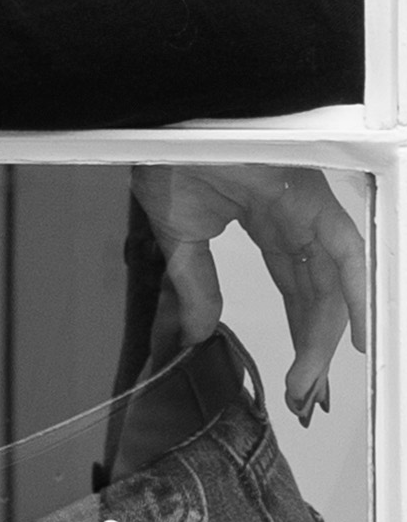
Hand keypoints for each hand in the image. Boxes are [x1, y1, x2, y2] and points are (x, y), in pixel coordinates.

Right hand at [131, 164, 366, 424]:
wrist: (165, 121)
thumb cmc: (169, 156)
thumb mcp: (178, 233)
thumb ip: (195, 283)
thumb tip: (197, 335)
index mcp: (266, 221)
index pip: (295, 290)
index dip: (299, 338)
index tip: (296, 386)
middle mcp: (294, 218)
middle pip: (316, 296)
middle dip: (314, 351)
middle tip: (305, 400)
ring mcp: (307, 207)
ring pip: (330, 284)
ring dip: (323, 339)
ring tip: (311, 387)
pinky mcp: (313, 198)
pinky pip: (346, 250)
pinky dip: (357, 293)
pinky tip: (354, 336)